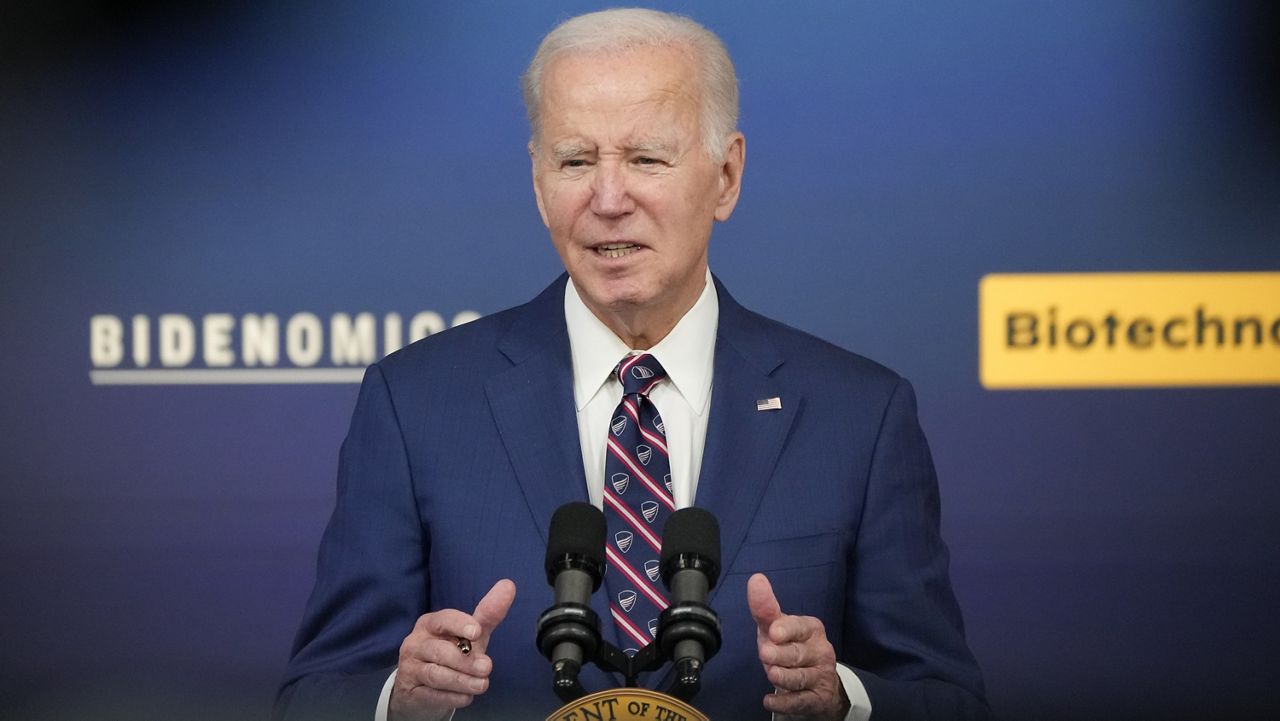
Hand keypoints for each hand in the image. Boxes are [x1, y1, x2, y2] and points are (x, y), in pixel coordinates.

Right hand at [389, 579, 516, 720]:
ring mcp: (411, 668)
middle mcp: (416, 643)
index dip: (460, 624)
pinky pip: (432, 694)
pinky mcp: (410, 690)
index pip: (443, 620)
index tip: (476, 632)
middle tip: (487, 667)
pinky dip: (452, 696)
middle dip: (465, 660)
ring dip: (462, 680)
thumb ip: (487, 614)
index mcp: (430, 624)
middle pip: (440, 651)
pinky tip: (467, 696)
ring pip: (435, 674)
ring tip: (482, 684)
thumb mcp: (470, 635)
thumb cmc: (450, 653)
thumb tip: (508, 585)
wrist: (422, 687)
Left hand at [748, 573, 848, 719]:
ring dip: (784, 677)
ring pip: (800, 678)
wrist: (819, 684)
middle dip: (781, 655)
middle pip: (798, 654)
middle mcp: (820, 651)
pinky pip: (800, 702)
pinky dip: (784, 702)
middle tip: (766, 655)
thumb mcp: (778, 629)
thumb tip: (756, 579)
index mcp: (811, 629)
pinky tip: (769, 700)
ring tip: (771, 675)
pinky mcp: (817, 699)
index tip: (774, 632)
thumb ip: (765, 609)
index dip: (787, 629)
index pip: (800, 627)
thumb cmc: (792, 649)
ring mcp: (820, 676)